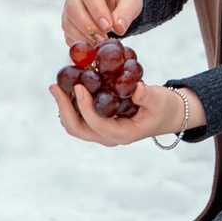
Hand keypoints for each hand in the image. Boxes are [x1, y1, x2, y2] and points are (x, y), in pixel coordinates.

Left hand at [50, 75, 201, 147]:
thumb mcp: (160, 100)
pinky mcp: (99, 122)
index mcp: (122, 134)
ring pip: (74, 124)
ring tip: (59, 84)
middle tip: (55, 86)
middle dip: (63, 108)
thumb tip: (135, 88)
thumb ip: (148, 96)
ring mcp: (101, 131)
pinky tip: (69, 84)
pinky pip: (79, 116)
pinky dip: (70, 103)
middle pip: (77, 128)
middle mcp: (108, 136)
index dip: (84, 106)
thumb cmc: (164, 107)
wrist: (166, 114)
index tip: (78, 86)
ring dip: (63, 106)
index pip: (96, 124)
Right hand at [62, 0, 143, 44]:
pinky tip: (93, 45)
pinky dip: (79, 41)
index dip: (97, 11)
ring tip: (99, 44)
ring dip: (82, 36)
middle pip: (73, 7)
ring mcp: (68, 1)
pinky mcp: (67, 17)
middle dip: (88, 26)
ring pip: (67, 21)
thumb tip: (119, 28)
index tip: (108, 27)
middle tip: (103, 39)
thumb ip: (127, 12)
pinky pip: (67, 32)